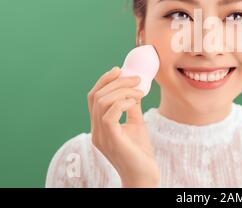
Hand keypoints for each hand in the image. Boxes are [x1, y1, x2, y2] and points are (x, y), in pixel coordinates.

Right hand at [87, 66, 159, 186]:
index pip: (93, 97)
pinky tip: (135, 102)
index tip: (119, 69)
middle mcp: (96, 131)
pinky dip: (122, 102)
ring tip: (140, 92)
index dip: (104, 80)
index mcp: (99, 126)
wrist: (144, 175)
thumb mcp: (135, 123)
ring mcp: (101, 136)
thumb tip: (133, 88)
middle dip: (116, 82)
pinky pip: (109, 114)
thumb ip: (131, 107)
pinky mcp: (111, 140)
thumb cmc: (140, 152)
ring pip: (102, 102)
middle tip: (136, 79)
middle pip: (96, 96)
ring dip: (123, 90)